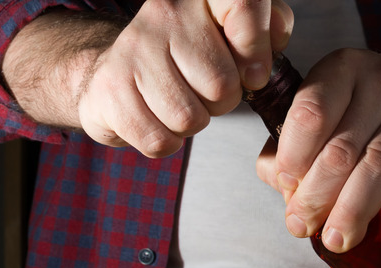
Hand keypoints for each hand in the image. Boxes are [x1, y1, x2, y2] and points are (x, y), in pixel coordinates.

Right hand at [77, 0, 292, 156]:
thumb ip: (268, 30)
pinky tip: (157, 118)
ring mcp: (133, 49)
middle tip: (205, 91)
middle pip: (222, 85)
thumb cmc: (188, 56)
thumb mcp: (233, 34)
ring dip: (194, 123)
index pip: (243, 5)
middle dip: (223, 103)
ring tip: (181, 102)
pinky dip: (166, 141)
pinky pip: (159, 140)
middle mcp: (165, 13)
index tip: (253, 74)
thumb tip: (270, 50)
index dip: (257, 48)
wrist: (115, 70)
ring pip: (190, 118)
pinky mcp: (110, 88)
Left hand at [256, 49, 380, 252]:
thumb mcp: (331, 115)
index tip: (286, 189)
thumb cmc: (370, 116)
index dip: (292, 159)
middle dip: (317, 195)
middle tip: (304, 227)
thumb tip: (275, 180)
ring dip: (355, 210)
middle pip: (342, 146)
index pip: (310, 113)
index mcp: (343, 69)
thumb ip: (294, 146)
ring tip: (339, 239)